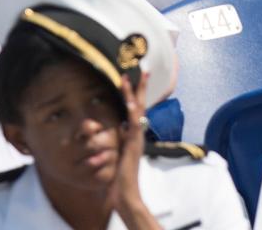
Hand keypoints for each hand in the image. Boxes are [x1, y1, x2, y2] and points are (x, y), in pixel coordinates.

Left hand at [109, 73, 154, 225]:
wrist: (126, 193)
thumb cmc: (121, 176)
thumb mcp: (119, 151)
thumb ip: (121, 138)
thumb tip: (119, 125)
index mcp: (133, 135)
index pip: (135, 110)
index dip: (135, 94)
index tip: (133, 79)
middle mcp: (137, 134)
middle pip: (140, 106)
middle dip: (140, 88)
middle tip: (142, 70)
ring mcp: (136, 139)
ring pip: (137, 112)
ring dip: (134, 94)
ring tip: (131, 77)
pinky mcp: (133, 145)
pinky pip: (133, 125)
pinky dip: (132, 112)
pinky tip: (130, 101)